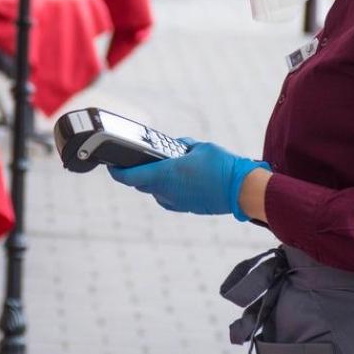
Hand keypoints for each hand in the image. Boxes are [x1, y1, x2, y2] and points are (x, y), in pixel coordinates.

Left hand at [109, 138, 269, 221]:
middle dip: (136, 173)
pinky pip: (166, 197)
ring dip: (152, 181)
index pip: (129, 177)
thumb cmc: (222, 167)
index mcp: (164, 174)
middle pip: (140, 184)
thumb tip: (177, 146)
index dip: (117, 172)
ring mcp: (174, 201)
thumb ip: (183, 146)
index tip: (111, 166)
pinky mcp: (184, 207)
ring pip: (153, 191)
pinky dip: (166, 189)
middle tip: (137, 161)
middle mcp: (165, 190)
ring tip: (161, 168)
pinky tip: (177, 180)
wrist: (242, 191)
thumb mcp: (200, 148)